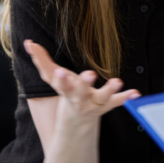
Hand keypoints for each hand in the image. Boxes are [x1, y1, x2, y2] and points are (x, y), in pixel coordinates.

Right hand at [24, 40, 139, 122]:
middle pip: (80, 92)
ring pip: (102, 97)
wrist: (76, 120)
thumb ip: (41, 60)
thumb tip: (28, 42)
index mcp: (65, 90)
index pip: (61, 84)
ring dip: (109, 90)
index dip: (61, 78)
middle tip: (89, 74)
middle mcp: (79, 98)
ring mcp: (94, 103)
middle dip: (83, 83)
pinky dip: (126, 97)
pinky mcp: (107, 104)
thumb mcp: (52, 77)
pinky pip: (117, 101)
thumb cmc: (65, 91)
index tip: (59, 72)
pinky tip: (136, 93)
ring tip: (117, 81)